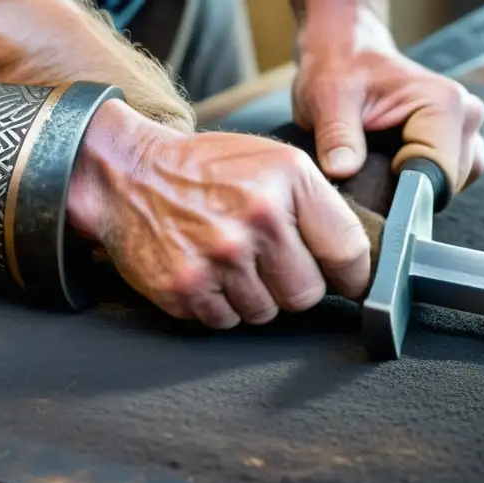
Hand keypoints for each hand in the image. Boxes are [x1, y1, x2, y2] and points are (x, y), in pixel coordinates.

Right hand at [68, 100, 371, 328]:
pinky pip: (224, 321)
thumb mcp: (271, 161)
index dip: (350, 274)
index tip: (343, 280)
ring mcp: (219, 255)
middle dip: (291, 285)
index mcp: (288, 180)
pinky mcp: (185, 286)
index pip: (348, 251)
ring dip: (251, 296)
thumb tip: (357, 264)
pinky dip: (216, 305)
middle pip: (306, 294)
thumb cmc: (205, 170)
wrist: (127, 174)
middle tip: (265, 262)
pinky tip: (203, 271)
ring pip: (265, 313)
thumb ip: (317, 205)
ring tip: (228, 261)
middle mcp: (257, 217)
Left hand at [292, 8, 483, 192]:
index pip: (438, 175)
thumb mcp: (327, 96)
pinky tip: (386, 169)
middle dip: (406, 192)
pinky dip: (417, 184)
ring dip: (413, 189)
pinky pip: (445, 180)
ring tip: (374, 170)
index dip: (404, 194)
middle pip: (447, 185)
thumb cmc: (338, 68)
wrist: (347, 50)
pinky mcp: (456, 143)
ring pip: (449, 186)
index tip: (369, 194)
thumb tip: (342, 171)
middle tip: (363, 181)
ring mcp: (466, 131)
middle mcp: (466, 116)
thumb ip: (337, 134)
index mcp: (444, 103)